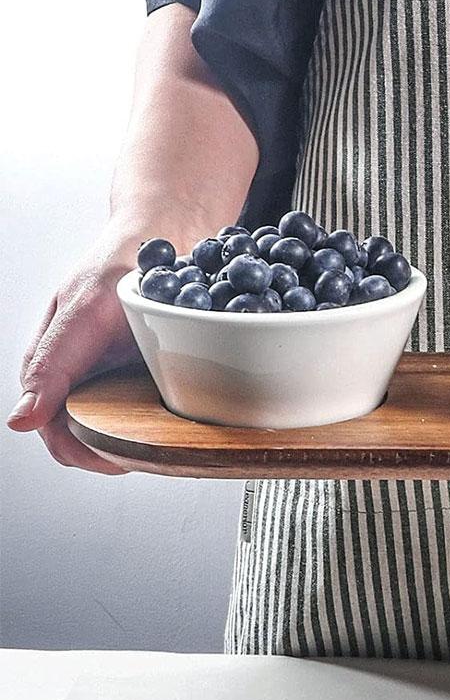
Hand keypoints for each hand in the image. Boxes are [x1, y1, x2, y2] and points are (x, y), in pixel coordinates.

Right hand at [7, 227, 145, 472]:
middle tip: (150, 451)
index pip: (56, 429)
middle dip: (113, 450)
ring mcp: (108, 375)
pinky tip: (179, 416)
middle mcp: (77, 373)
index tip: (121, 461)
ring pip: (114, 427)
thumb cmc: (119, 264)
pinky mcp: (139, 372)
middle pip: (84, 436)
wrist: (164, 238)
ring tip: (165, 438)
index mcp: (52, 362)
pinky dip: (160, 419)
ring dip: (136, 438)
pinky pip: (144, 410)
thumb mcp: (84, 307)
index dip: (84, 451)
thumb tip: (21, 421)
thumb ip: (52, 361)